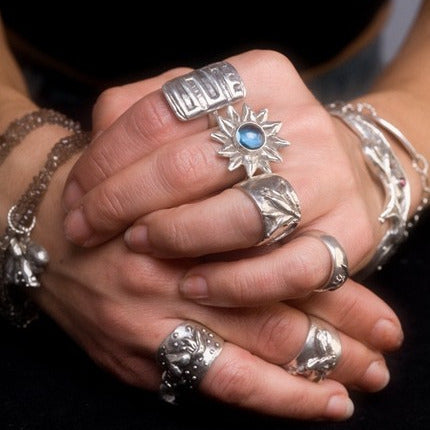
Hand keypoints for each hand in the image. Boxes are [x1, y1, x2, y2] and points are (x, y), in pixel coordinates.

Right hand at [31, 157, 399, 419]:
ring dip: (321, 370)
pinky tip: (318, 405)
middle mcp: (184, 272)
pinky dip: (273, 397)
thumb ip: (197, 139)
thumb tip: (253, 140)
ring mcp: (162, 318)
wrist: (45, 224)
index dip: (340, 286)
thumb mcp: (142, 145)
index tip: (386, 309)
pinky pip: (218, 381)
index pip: (285, 255)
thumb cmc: (103, 186)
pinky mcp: (140, 352)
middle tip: (388, 349)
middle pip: (282, 306)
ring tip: (367, 382)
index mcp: (195, 218)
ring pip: (260, 349)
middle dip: (343, 331)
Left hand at [62, 50, 390, 305]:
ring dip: (176, 239)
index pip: (160, 111)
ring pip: (240, 218)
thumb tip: (95, 152)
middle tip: (87, 227)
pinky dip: (234, 283)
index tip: (78, 195)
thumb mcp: (207, 112)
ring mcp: (327, 180)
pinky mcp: (349, 234)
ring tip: (138, 248)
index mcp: (258, 76)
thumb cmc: (257, 146)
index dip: (106, 158)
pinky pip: (286, 270)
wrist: (344, 170)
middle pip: (191, 165)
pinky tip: (193, 286)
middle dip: (122, 203)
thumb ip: (146, 112)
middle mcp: (298, 122)